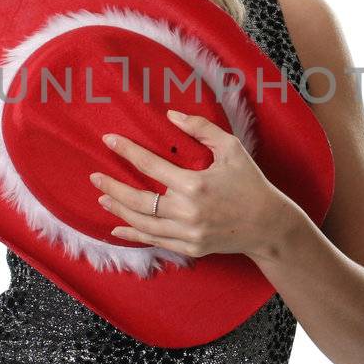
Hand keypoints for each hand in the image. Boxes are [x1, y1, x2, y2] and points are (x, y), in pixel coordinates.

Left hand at [92, 108, 296, 262]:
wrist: (268, 224)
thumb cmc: (250, 182)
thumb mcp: (231, 148)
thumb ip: (200, 129)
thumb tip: (171, 115)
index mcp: (195, 184)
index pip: (151, 165)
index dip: (127, 151)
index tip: (109, 141)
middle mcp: (188, 211)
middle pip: (139, 200)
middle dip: (113, 187)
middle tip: (94, 178)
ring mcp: (188, 233)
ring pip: (143, 223)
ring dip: (119, 210)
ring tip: (102, 198)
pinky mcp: (190, 247)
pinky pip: (156, 241)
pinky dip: (135, 235)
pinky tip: (118, 227)